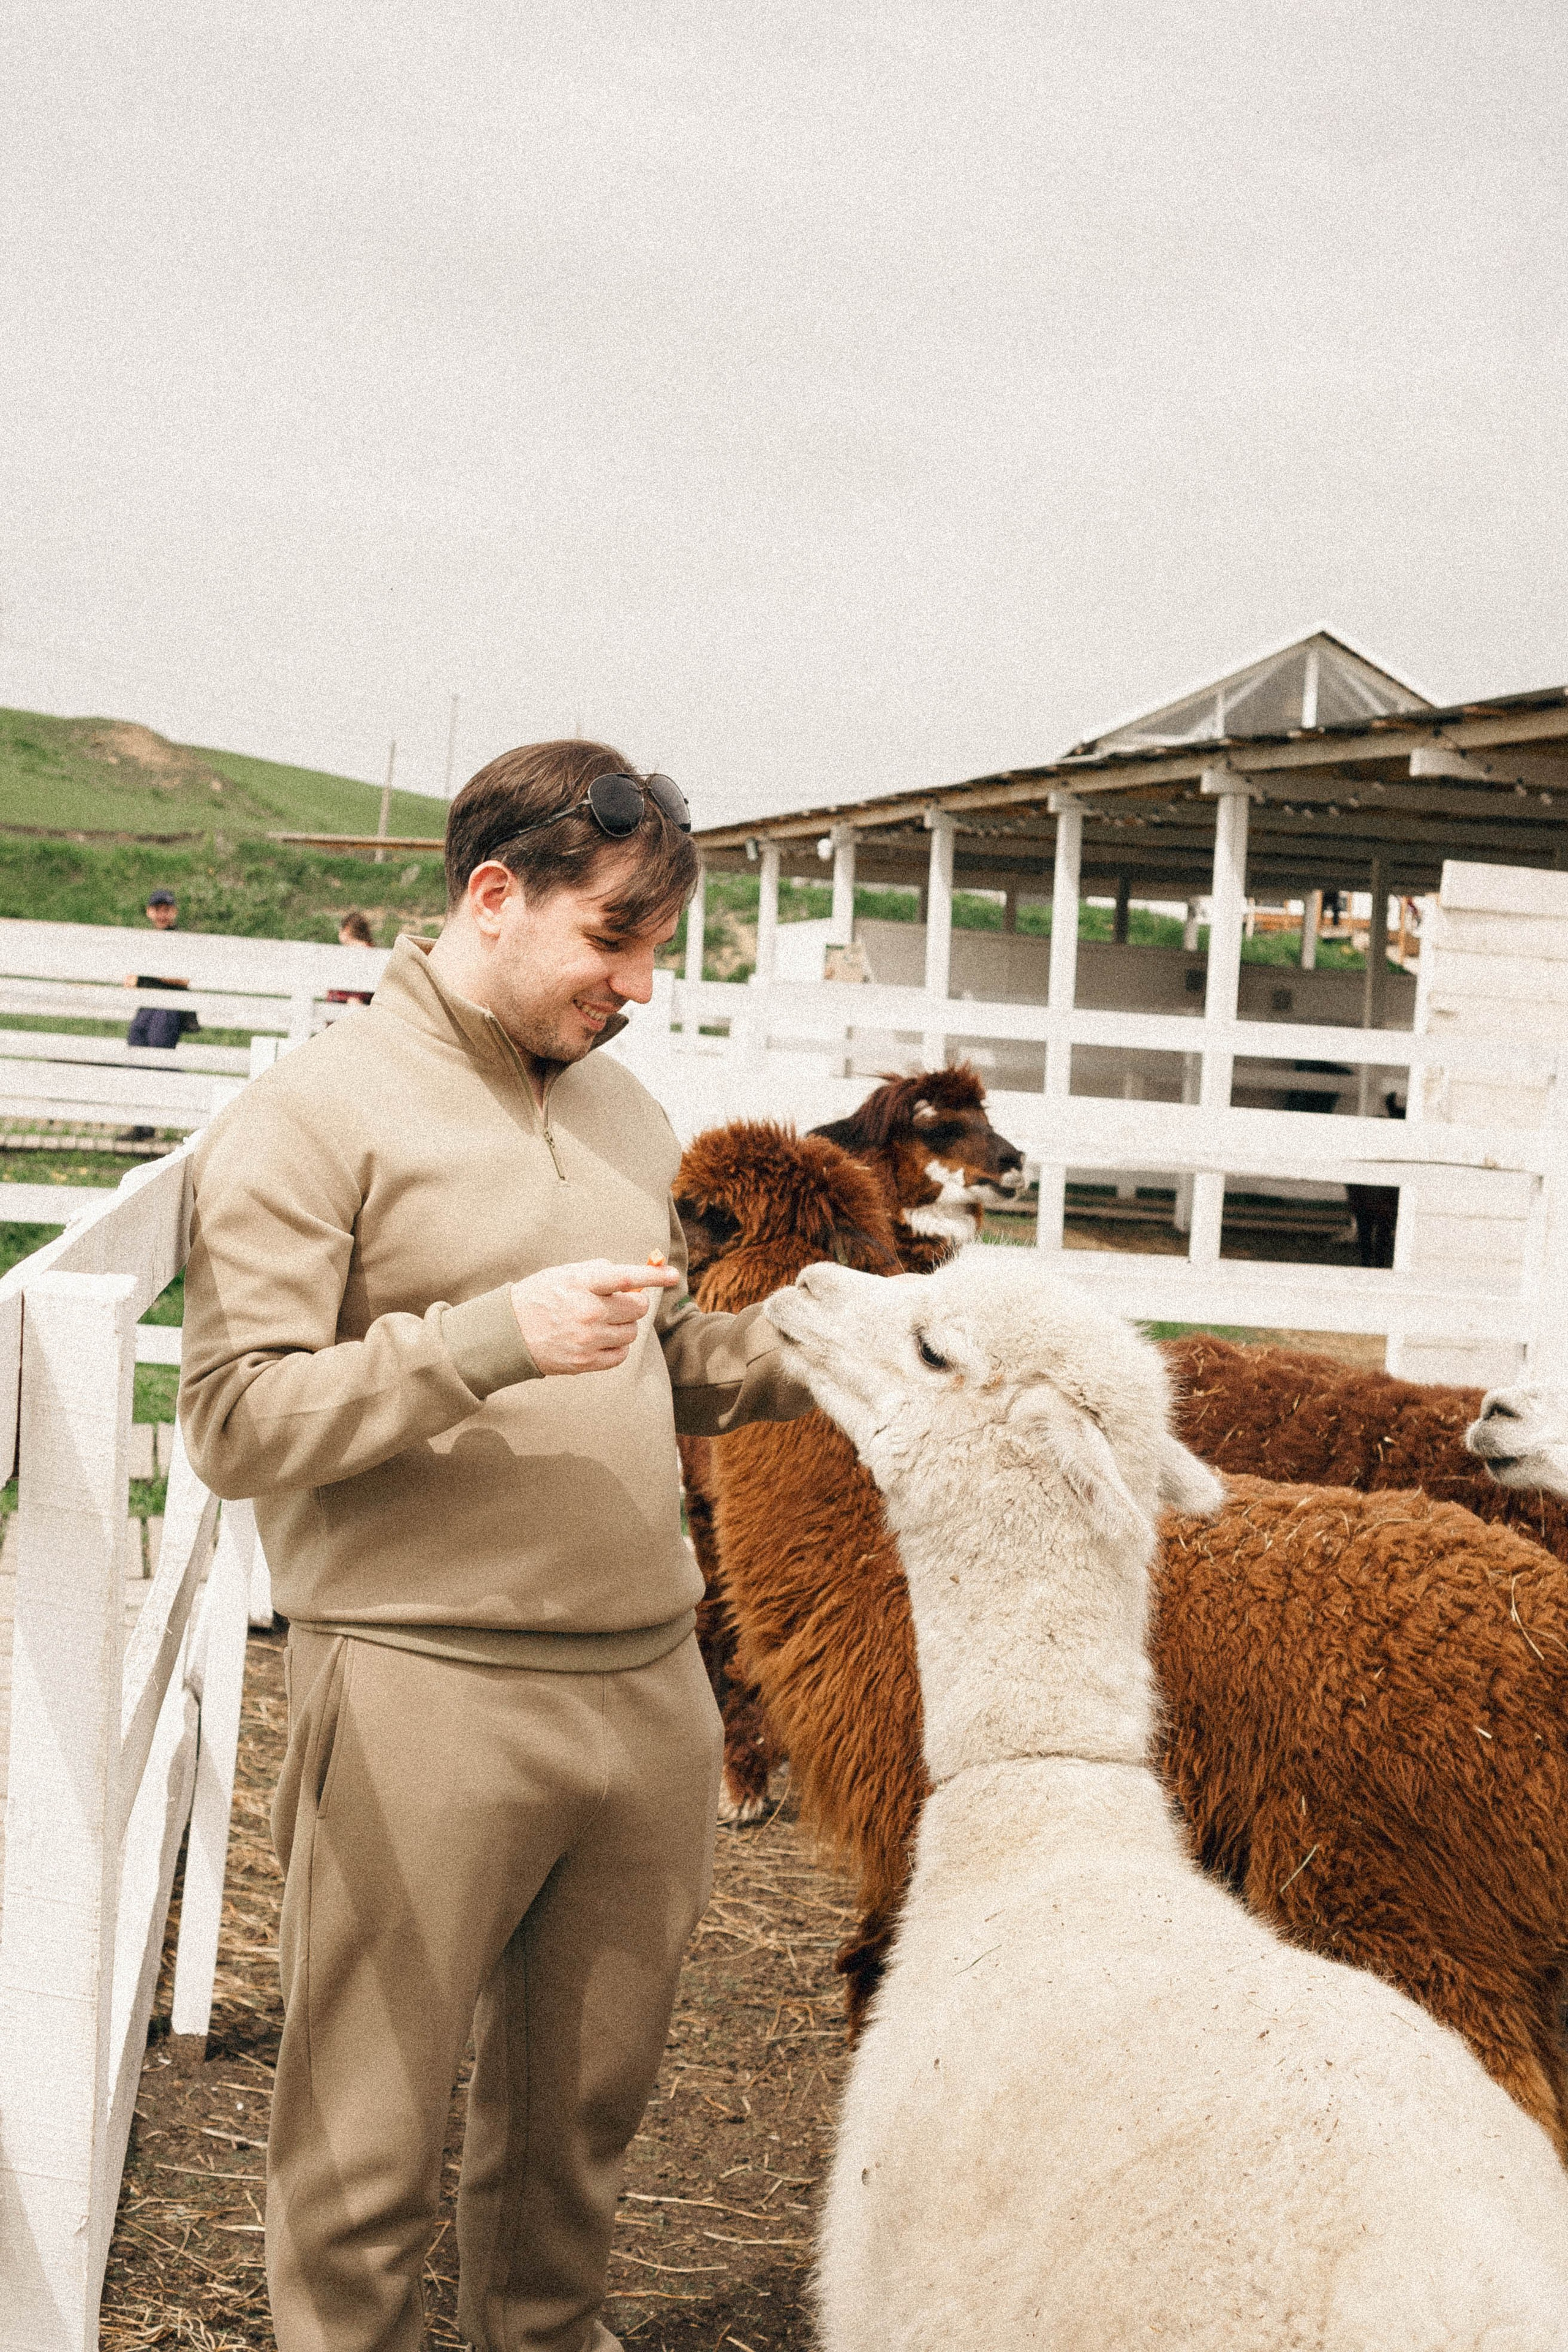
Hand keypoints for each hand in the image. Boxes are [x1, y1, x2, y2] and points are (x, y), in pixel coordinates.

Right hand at [510, 1259, 679, 1375]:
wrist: (509, 1333)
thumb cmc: (541, 1296)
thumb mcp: (565, 1274)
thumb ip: (599, 1272)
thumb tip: (633, 1280)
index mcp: (582, 1284)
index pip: (626, 1277)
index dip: (653, 1275)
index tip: (674, 1275)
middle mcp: (587, 1311)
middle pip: (637, 1309)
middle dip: (634, 1304)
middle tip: (620, 1303)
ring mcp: (587, 1339)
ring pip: (631, 1333)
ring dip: (624, 1326)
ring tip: (604, 1322)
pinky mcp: (585, 1362)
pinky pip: (621, 1355)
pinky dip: (617, 1347)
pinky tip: (601, 1340)